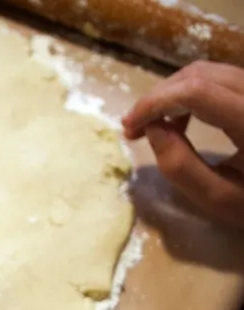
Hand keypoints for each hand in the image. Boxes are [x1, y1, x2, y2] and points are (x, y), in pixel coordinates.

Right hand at [121, 60, 243, 227]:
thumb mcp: (218, 198)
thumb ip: (180, 166)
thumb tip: (152, 128)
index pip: (196, 92)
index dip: (155, 103)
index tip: (130, 126)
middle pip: (199, 75)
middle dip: (159, 97)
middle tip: (135, 127)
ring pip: (208, 72)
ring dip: (171, 94)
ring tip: (153, 124)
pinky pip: (219, 79)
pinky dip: (189, 93)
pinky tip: (180, 119)